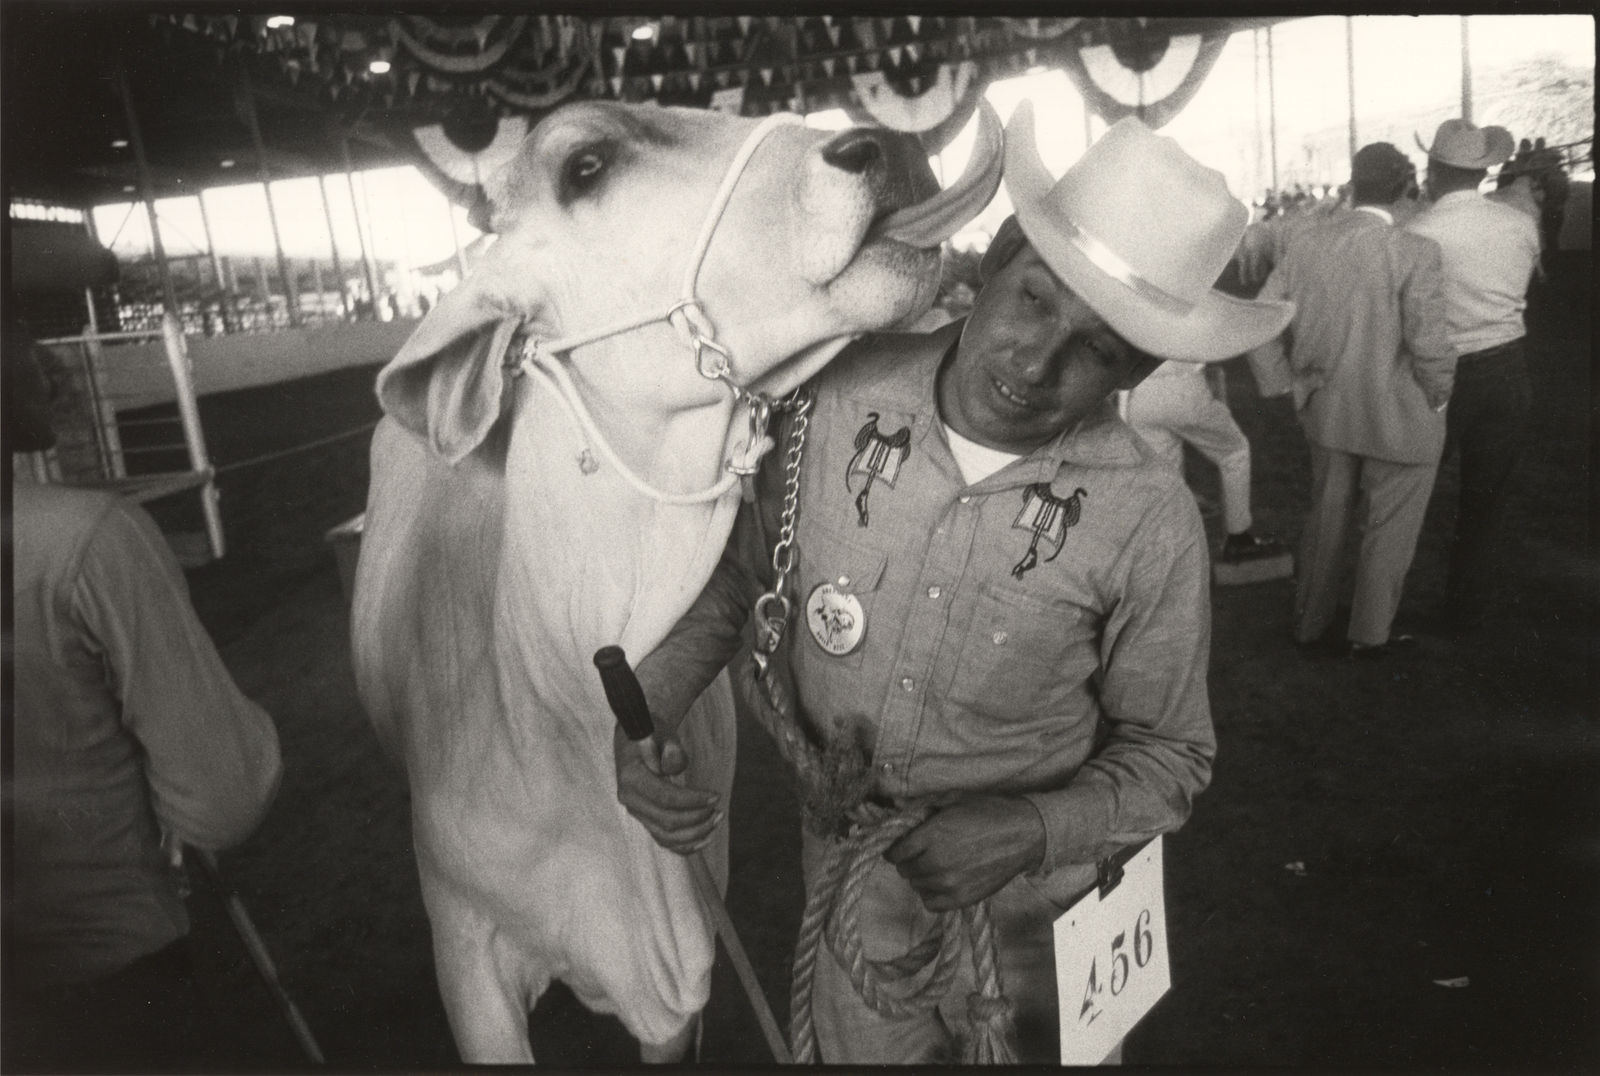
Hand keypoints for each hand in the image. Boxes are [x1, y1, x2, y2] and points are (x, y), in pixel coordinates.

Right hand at [613, 726, 722, 854]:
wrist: (639, 741)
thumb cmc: (654, 734)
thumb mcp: (662, 732)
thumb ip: (670, 748)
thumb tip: (673, 766)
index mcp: (631, 777)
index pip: (665, 798)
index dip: (693, 801)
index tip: (715, 796)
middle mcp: (630, 799)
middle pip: (667, 820)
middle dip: (698, 817)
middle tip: (719, 808)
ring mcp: (636, 812)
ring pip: (666, 836)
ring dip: (695, 833)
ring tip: (717, 819)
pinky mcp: (645, 819)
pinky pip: (664, 841)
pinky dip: (685, 845)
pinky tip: (706, 838)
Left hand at [883, 794, 1046, 911]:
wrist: (1024, 834)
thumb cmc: (988, 812)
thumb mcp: (952, 800)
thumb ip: (922, 807)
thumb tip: (896, 808)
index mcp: (931, 835)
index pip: (895, 852)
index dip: (896, 848)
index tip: (902, 845)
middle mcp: (936, 861)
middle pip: (904, 870)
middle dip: (909, 860)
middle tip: (923, 852)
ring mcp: (949, 883)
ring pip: (916, 886)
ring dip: (921, 876)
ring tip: (937, 864)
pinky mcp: (962, 899)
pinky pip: (931, 903)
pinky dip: (932, 894)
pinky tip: (942, 882)